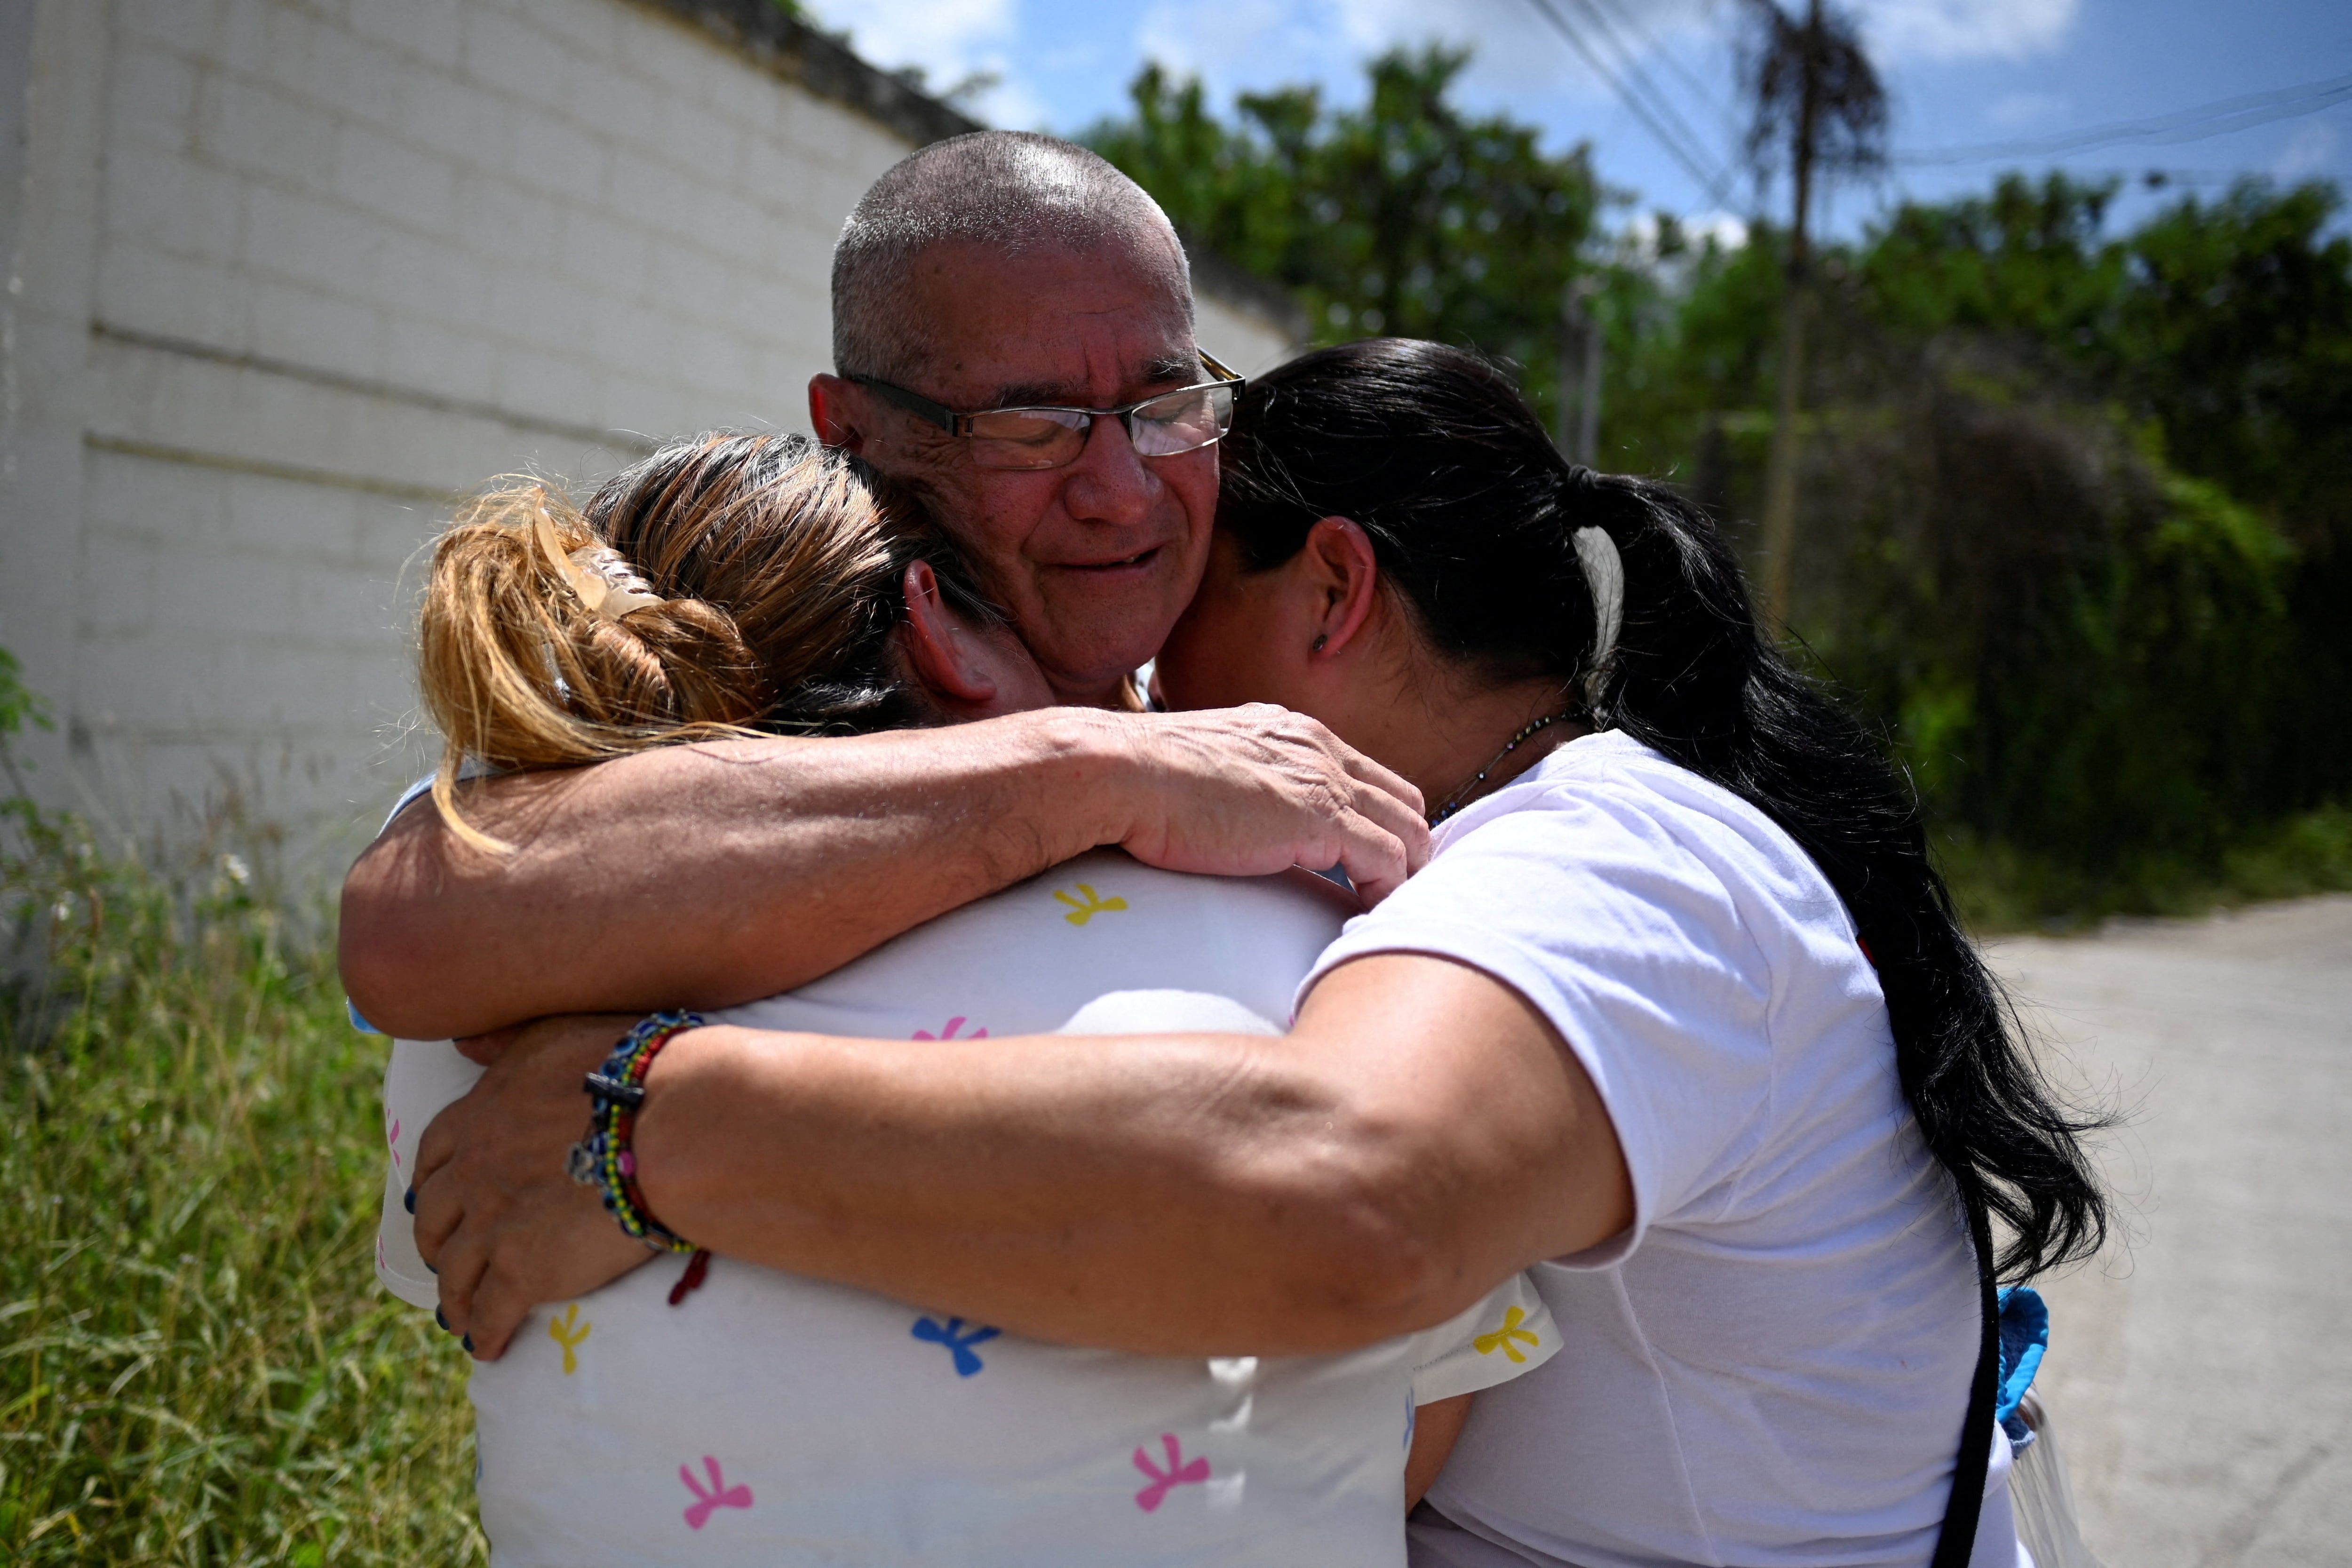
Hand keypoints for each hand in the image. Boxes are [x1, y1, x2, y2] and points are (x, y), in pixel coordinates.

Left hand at [411, 1014, 658, 1358]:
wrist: (666, 1123)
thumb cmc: (627, 1066)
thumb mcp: (554, 1033)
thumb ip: (508, 1044)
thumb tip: (468, 1044)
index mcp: (481, 1114)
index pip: (436, 1153)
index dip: (433, 1181)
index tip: (436, 1198)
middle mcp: (474, 1171)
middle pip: (436, 1218)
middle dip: (438, 1242)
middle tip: (448, 1259)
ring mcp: (492, 1225)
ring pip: (455, 1272)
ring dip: (456, 1295)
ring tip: (463, 1313)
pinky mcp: (523, 1272)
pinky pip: (490, 1314)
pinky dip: (484, 1333)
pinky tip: (489, 1347)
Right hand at [1104, 705, 1429, 902]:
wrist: (1119, 773)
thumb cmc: (1139, 780)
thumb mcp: (1206, 770)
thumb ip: (1238, 786)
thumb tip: (1236, 820)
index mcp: (1290, 731)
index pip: (1363, 774)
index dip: (1376, 819)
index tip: (1370, 863)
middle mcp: (1317, 746)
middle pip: (1400, 798)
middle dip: (1406, 846)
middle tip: (1391, 893)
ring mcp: (1323, 780)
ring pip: (1408, 829)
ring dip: (1405, 874)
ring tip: (1386, 913)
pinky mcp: (1321, 818)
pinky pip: (1388, 861)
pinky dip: (1389, 892)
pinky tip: (1371, 918)